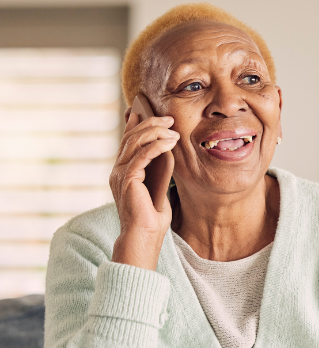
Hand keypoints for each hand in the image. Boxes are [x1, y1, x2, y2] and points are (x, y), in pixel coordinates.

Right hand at [109, 111, 178, 269]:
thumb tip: (167, 152)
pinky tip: (169, 142)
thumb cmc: (152, 219)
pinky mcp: (127, 179)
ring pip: (135, 143)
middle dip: (150, 124)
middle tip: (169, 119)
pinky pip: (141, 156)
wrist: (144, 237)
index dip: (135, 124)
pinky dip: (156, 146)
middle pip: (131, 137)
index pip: (128, 141)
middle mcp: (118, 170)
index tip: (147, 111)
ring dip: (155, 133)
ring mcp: (120, 174)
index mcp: (123, 171)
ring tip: (172, 129)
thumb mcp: (158, 188)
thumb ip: (159, 171)